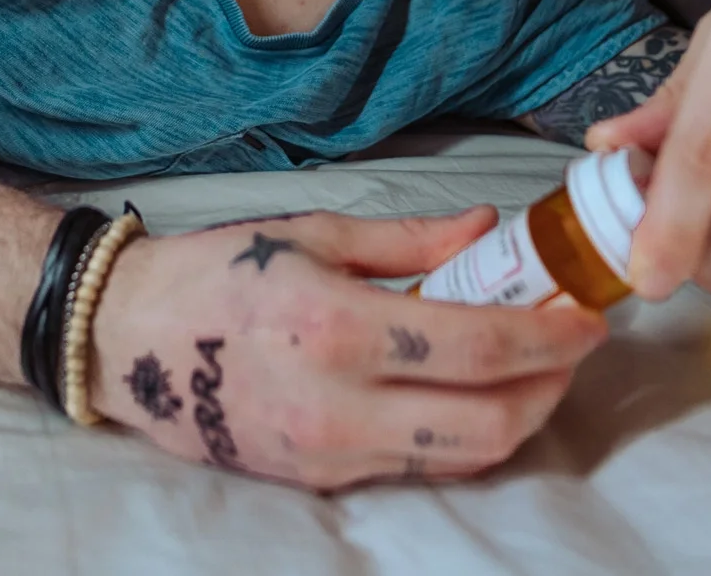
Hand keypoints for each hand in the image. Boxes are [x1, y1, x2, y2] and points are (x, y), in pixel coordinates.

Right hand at [88, 209, 609, 491]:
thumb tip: (488, 231)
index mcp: (336, 327)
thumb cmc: (211, 274)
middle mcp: (336, 404)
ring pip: (460, 456)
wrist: (122, 340)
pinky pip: (416, 466)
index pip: (478, 347)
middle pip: (488, 423)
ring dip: (515, 417)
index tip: (587, 317)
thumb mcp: (310, 233)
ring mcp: (327, 454)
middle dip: (550, 389)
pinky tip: (471, 396)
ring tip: (533, 372)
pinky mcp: (316, 479)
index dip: (549, 337)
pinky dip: (461, 435)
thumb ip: (409, 239)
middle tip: (570, 351)